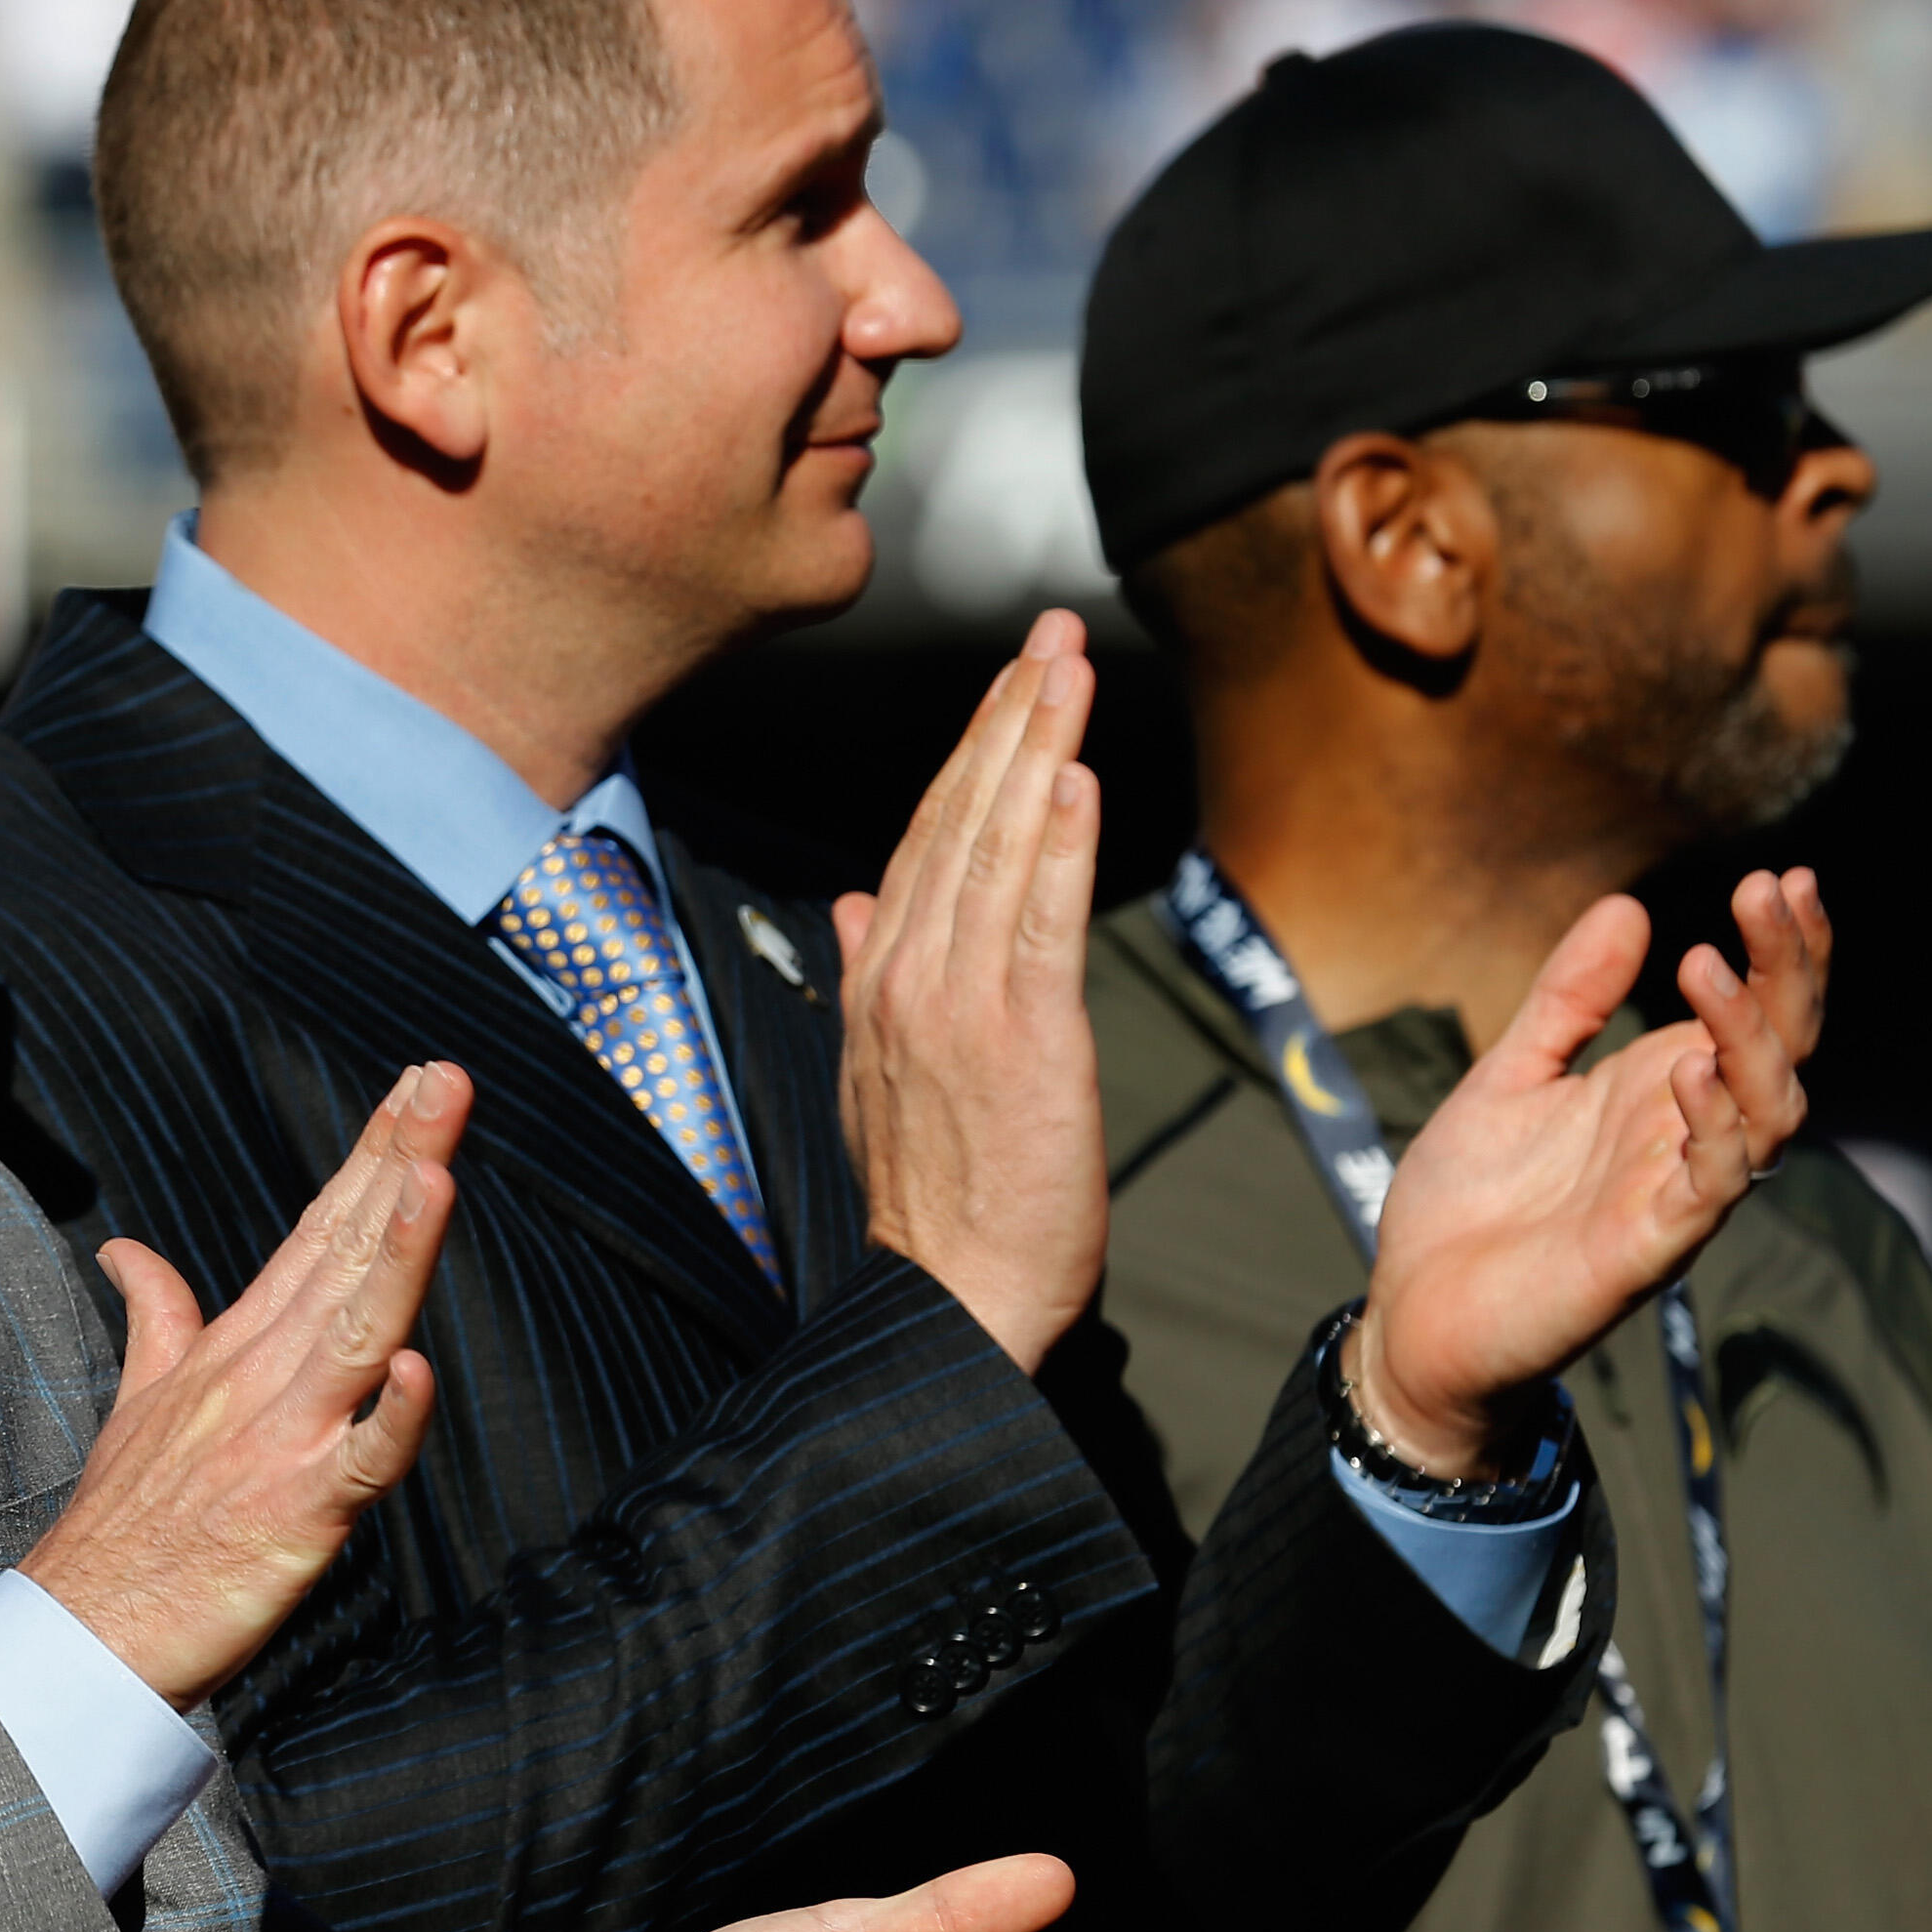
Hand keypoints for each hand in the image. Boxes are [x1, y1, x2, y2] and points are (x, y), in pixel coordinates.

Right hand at [21, 1063, 467, 1709]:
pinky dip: (390, 1419)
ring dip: (396, 1252)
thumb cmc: (123, 1522)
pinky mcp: (298, 1512)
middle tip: (445, 1079)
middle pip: (343, 1253)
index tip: (417, 1086)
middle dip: (399, 1161)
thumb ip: (155, 1317)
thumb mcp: (139, 1400)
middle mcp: (261, 1375)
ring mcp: (280, 1438)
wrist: (82, 1632)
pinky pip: (358, 1462)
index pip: (317, 1231)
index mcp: (237, 1346)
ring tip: (433, 1172)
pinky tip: (417, 1369)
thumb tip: (125, 1251)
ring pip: (355, 1330)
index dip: (371, 1156)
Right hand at [829, 613, 1107, 1371]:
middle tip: (1049, 631)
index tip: (1009, 676)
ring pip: (1001, 848)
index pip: (929, 836)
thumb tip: (855, 903)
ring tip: (1065, 667)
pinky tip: (1075, 777)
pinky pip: (1042, 923)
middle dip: (1008, 713)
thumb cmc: (936, 1202)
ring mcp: (960, 1004)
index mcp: (882, 980)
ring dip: (1036, 747)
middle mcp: (910, 976)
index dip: (972, 748)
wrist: (950, 1299)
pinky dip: (1059, 844)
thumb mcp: (879, 1075)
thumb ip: (870, 974)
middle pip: (962, 818)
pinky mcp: (1024, 1039)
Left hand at [1353, 869, 1833, 1475]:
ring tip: (1709, 966)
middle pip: (1780, 1047)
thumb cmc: (1467, 1206)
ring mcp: (1674, 1195)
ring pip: (1766, 1112)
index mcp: (1661, 1093)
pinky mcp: (1647, 1250)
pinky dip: (1713, 1127)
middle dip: (1787, 970)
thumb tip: (1629, 906)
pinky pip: (1712, 1186)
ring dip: (1749, 1036)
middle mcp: (1686, 1139)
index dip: (1781, 950)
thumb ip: (1568, 1000)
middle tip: (1767, 891)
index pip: (1755, 1012)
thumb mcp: (1510, 1075)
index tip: (1781, 877)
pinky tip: (1686, 1068)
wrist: (1411, 1316)